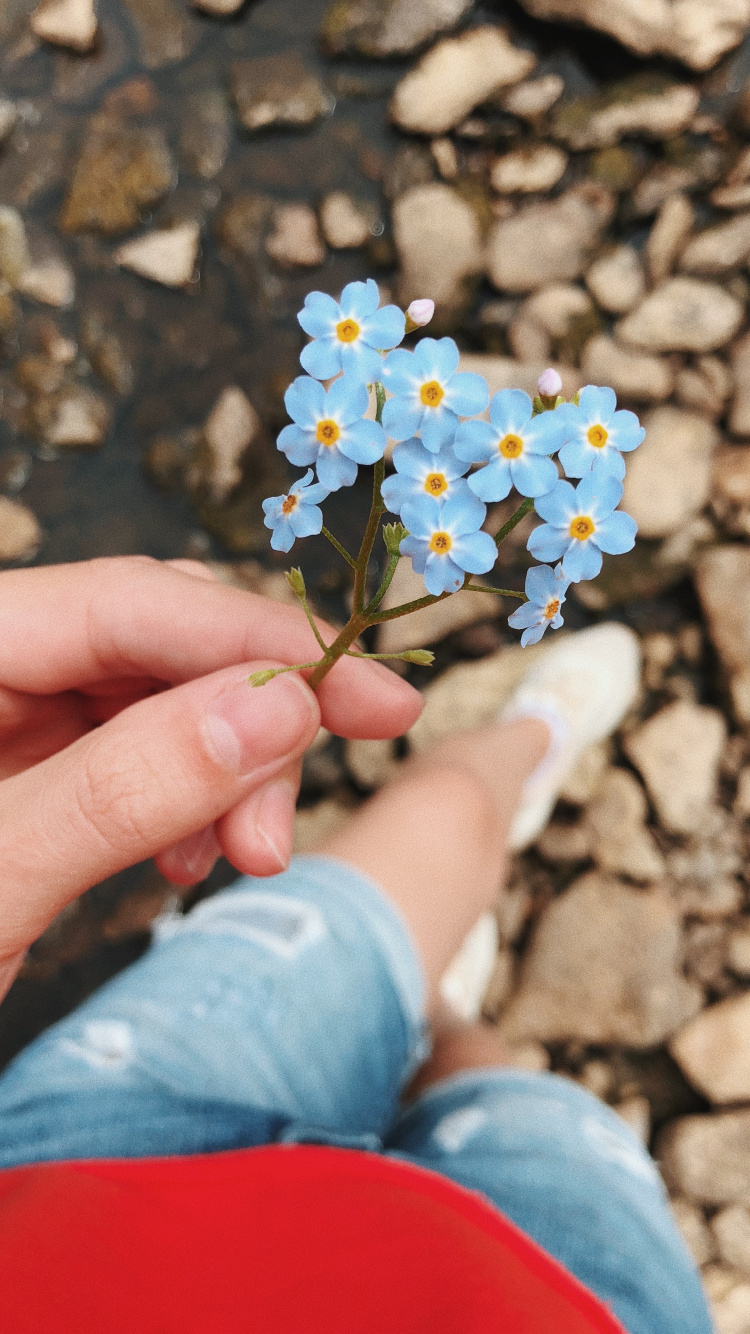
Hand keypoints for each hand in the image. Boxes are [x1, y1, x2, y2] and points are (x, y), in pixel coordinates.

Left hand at [0, 557, 421, 1000]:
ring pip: (160, 702)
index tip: (370, 693)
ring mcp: (6, 723)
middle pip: (152, 645)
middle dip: (245, 721)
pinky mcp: (29, 776)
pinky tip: (194, 857)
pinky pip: (139, 759)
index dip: (258, 641)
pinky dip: (190, 804)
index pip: (125, 603)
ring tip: (242, 857)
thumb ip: (127, 784)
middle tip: (290, 821)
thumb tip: (278, 706)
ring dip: (228, 772)